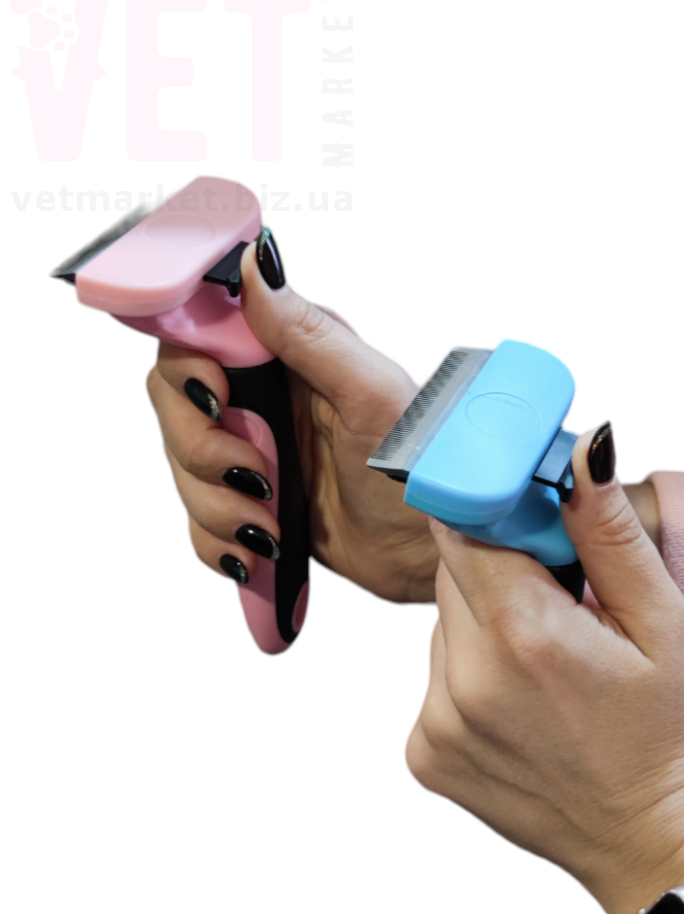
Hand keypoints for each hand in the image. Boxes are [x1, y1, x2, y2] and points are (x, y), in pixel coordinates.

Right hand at [146, 242, 437, 602]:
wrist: (427, 549)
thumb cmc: (418, 465)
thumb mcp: (369, 392)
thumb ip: (308, 332)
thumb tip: (257, 262)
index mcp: (286, 354)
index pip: (197, 336)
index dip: (190, 368)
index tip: (217, 399)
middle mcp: (260, 398)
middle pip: (174, 403)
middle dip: (203, 450)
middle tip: (256, 475)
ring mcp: (251, 452)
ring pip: (182, 469)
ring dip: (218, 507)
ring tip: (271, 524)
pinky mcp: (247, 504)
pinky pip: (197, 522)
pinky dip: (219, 541)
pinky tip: (259, 550)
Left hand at [407, 425, 683, 913]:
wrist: (650, 839)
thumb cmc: (666, 736)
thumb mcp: (662, 625)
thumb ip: (609, 535)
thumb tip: (579, 454)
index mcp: (524, 636)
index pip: (464, 525)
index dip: (490, 511)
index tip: (516, 516)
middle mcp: (464, 680)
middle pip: (453, 573)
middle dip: (498, 569)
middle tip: (554, 600)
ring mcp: (438, 721)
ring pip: (444, 623)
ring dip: (483, 622)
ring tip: (541, 659)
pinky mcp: (426, 751)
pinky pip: (435, 676)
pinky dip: (468, 671)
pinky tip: (518, 696)